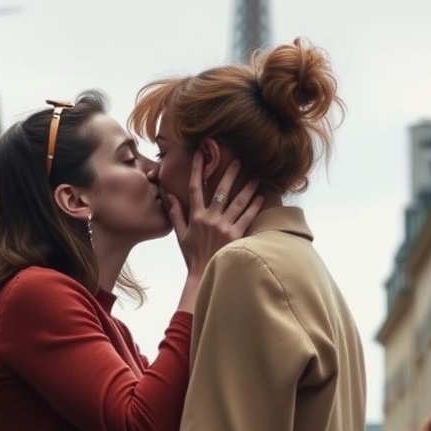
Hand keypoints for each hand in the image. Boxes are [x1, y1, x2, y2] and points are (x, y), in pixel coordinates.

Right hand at [169, 153, 262, 275]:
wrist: (204, 276)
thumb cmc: (193, 256)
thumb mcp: (181, 235)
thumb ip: (176, 214)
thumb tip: (169, 196)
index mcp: (196, 217)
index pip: (195, 188)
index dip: (198, 170)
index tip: (201, 154)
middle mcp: (210, 219)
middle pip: (221, 191)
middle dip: (229, 174)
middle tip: (239, 161)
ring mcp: (224, 227)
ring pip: (238, 202)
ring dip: (247, 188)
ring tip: (255, 177)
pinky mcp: (236, 236)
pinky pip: (247, 217)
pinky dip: (254, 206)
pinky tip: (260, 197)